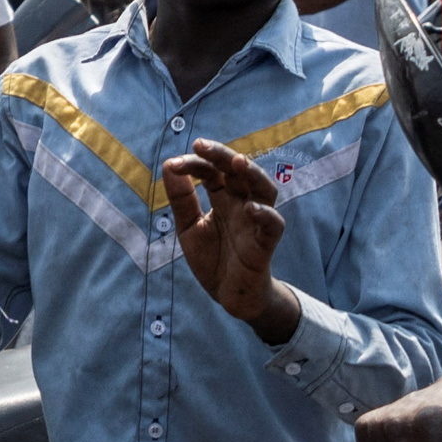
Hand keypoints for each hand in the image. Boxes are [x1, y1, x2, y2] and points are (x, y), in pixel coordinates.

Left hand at [164, 140, 293, 339]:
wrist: (229, 296)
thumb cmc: (213, 258)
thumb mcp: (189, 228)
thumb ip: (181, 200)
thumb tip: (168, 165)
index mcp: (223, 199)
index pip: (213, 172)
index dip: (196, 164)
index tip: (175, 164)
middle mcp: (242, 204)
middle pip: (240, 172)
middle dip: (223, 156)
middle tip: (202, 146)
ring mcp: (256, 222)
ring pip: (264, 190)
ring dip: (253, 174)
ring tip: (237, 161)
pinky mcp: (265, 244)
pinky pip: (273, 225)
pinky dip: (265, 215)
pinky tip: (249, 209)